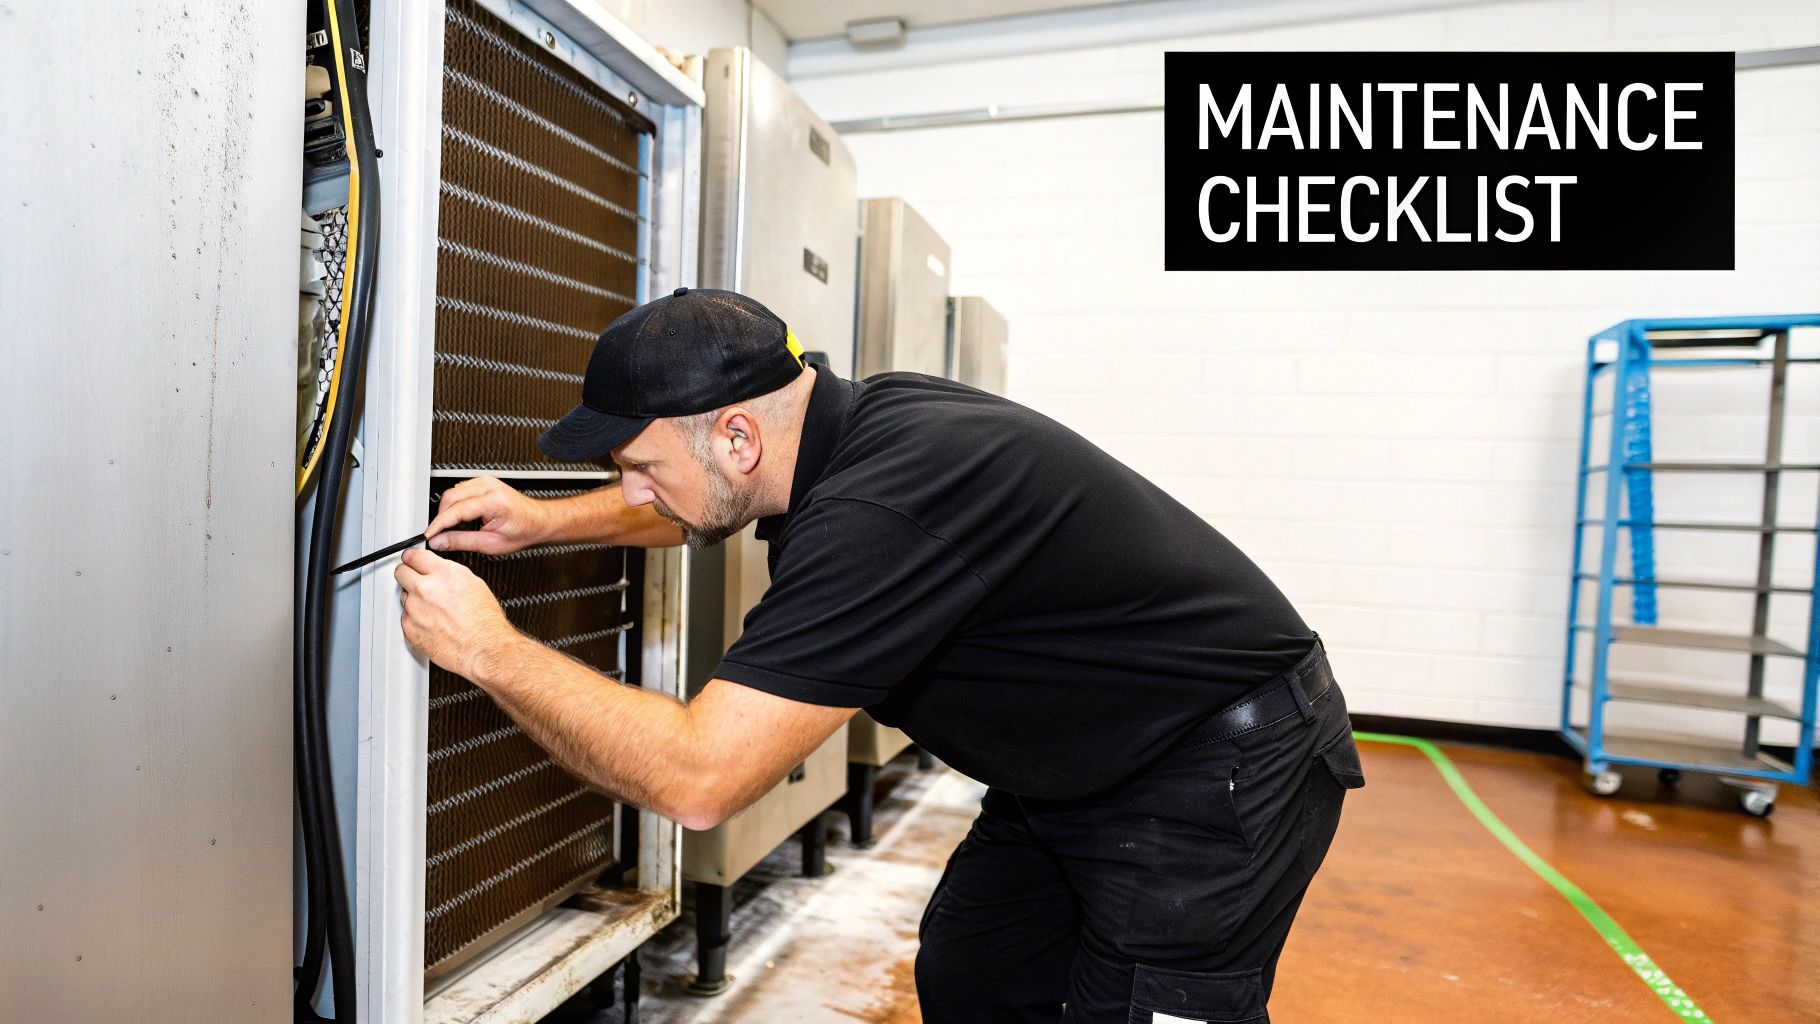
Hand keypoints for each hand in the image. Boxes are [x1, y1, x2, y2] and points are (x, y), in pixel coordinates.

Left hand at [395, 547, 522, 680]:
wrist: (483, 649)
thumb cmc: (484, 622)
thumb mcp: (473, 584)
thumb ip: (448, 574)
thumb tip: (438, 571)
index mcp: (444, 574)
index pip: (413, 555)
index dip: (412, 557)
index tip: (412, 560)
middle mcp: (425, 589)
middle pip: (401, 572)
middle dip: (407, 574)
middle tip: (415, 580)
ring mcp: (414, 609)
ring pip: (403, 597)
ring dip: (413, 600)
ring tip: (433, 610)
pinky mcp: (409, 628)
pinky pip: (405, 618)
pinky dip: (414, 620)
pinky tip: (432, 623)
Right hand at [426, 477, 549, 555]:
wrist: (539, 521)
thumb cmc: (524, 531)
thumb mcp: (492, 544)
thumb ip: (462, 541)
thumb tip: (440, 541)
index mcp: (493, 501)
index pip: (456, 510)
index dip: (438, 524)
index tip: (428, 535)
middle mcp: (489, 487)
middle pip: (450, 497)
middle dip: (440, 517)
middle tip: (437, 534)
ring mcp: (486, 482)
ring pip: (453, 492)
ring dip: (446, 510)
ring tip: (448, 528)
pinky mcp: (484, 483)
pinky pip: (460, 490)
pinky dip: (454, 504)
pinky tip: (457, 517)